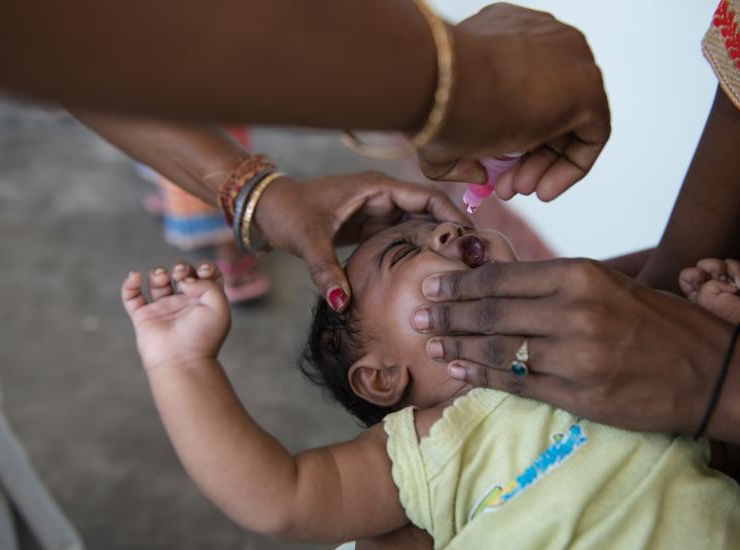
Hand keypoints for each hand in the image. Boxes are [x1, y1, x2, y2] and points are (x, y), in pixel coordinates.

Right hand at [121, 260, 229, 369]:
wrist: (182, 361)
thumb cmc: (203, 337)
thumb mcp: (219, 308)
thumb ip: (208, 285)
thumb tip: (185, 279)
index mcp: (205, 300)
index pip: (206, 274)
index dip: (205, 266)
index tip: (203, 271)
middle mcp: (185, 302)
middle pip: (181, 273)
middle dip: (181, 267)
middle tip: (180, 275)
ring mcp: (163, 308)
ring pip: (158, 281)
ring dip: (158, 272)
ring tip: (161, 277)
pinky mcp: (144, 316)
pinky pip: (131, 296)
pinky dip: (129, 284)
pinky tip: (135, 277)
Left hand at [254, 171, 469, 310]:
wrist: (266, 210)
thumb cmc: (286, 213)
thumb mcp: (307, 240)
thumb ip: (325, 271)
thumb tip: (341, 303)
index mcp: (376, 188)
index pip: (427, 197)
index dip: (452, 216)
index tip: (472, 240)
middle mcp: (382, 196)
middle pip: (430, 211)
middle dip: (451, 232)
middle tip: (473, 260)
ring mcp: (377, 210)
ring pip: (418, 224)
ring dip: (437, 242)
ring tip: (460, 268)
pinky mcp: (370, 224)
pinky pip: (402, 235)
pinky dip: (417, 249)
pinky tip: (430, 270)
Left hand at [411, 259, 735, 433]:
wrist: (710, 370)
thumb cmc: (658, 320)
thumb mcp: (608, 283)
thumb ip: (554, 283)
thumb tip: (497, 282)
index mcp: (578, 275)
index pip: (501, 278)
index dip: (460, 282)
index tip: (433, 283)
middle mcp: (572, 312)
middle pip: (490, 313)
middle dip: (447, 313)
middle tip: (417, 312)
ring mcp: (574, 357)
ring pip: (497, 350)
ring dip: (457, 346)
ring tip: (431, 342)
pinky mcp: (577, 395)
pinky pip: (517, 384)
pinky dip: (483, 378)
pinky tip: (460, 372)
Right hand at [420, 3, 609, 201]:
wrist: (444, 89)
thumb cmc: (436, 101)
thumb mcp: (441, 127)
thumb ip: (459, 152)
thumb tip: (479, 173)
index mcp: (504, 33)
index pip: (522, 89)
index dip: (509, 139)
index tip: (492, 170)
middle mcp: (540, 39)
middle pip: (547, 106)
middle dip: (526, 156)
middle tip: (506, 186)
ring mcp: (568, 58)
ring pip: (566, 122)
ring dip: (543, 165)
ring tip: (518, 189)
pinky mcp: (587, 86)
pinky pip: (591, 134)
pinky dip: (571, 166)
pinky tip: (543, 189)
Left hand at [679, 257, 739, 331]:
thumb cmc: (728, 319)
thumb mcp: (706, 300)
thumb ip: (705, 284)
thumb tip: (722, 277)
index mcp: (697, 294)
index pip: (687, 274)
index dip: (695, 273)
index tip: (703, 279)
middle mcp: (711, 287)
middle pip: (707, 263)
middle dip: (716, 267)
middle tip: (724, 278)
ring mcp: (730, 283)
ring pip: (728, 262)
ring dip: (737, 270)